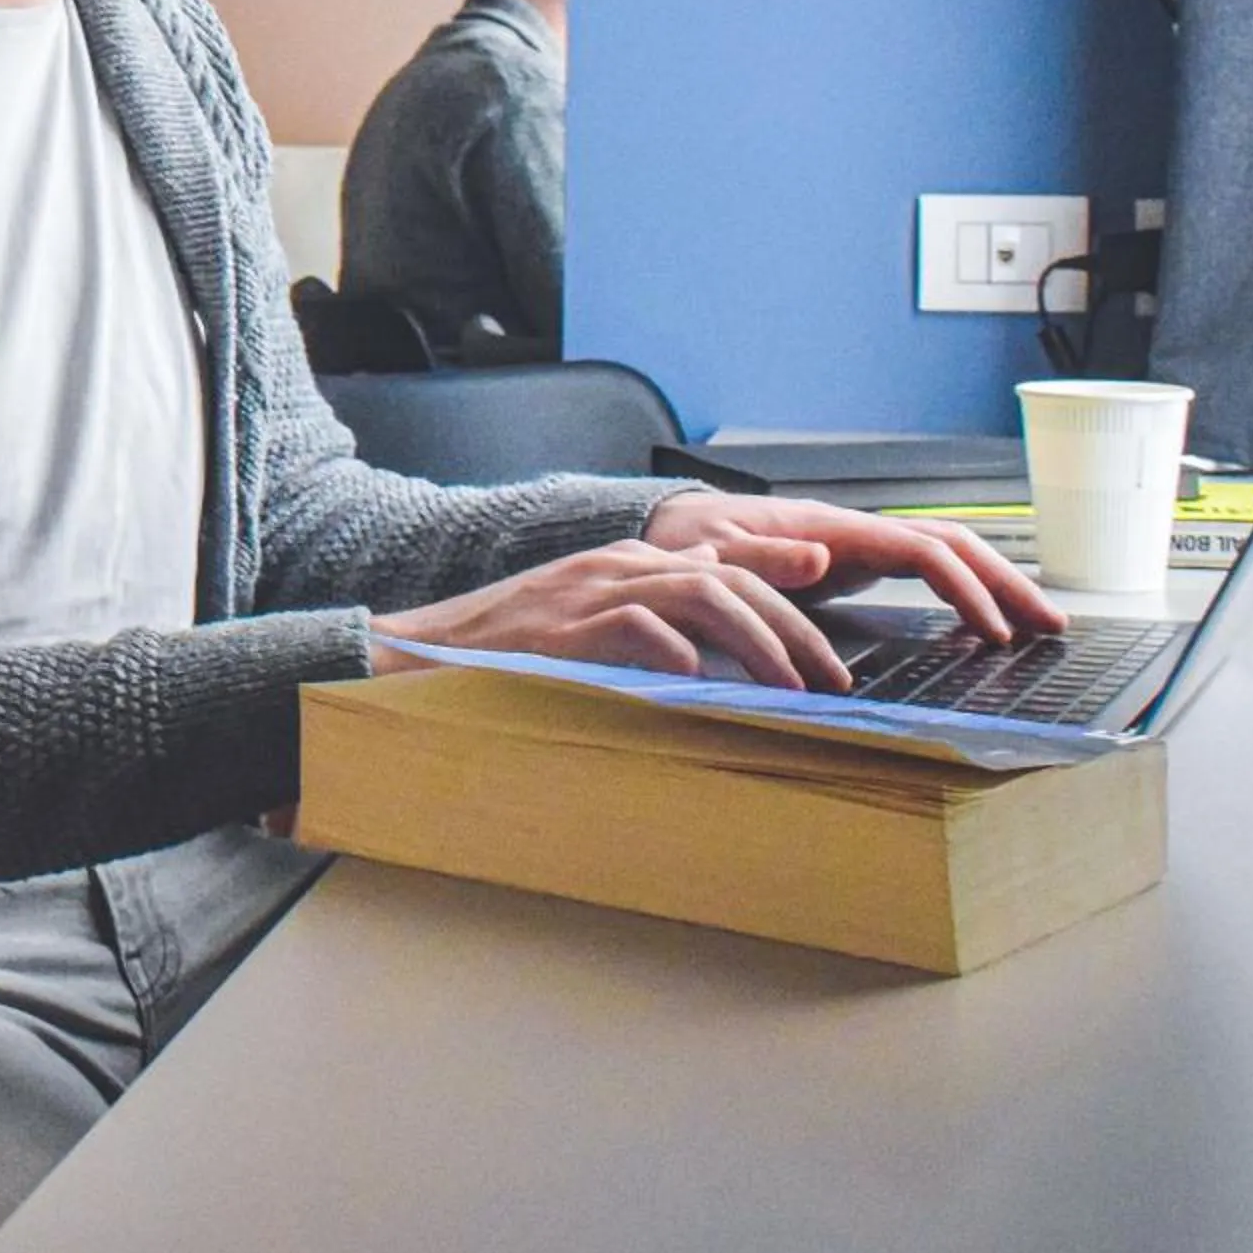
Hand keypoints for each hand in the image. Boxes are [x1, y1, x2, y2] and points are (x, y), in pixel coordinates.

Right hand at [368, 537, 850, 690]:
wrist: (418, 654)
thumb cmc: (503, 651)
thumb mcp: (586, 624)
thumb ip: (646, 621)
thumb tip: (710, 646)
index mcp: (627, 563)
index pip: (728, 566)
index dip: (787, 596)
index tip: (830, 639)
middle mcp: (617, 566)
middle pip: (730, 579)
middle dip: (793, 629)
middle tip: (833, 681)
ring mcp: (590, 592)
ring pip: (700, 593)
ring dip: (758, 642)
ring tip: (792, 688)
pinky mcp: (563, 626)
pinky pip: (634, 626)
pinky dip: (675, 649)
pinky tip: (703, 679)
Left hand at [641, 492, 1067, 644]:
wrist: (662, 535)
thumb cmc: (682, 545)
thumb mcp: (707, 556)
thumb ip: (757, 559)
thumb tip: (820, 557)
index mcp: (828, 528)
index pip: (921, 550)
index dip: (965, 587)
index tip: (996, 630)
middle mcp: (850, 531)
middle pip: (950, 545)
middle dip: (1004, 581)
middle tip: (1053, 625)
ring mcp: (854, 546)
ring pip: (943, 555)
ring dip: (993, 585)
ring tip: (1039, 625)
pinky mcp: (849, 565)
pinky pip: (921, 573)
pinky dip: (959, 593)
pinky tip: (981, 623)